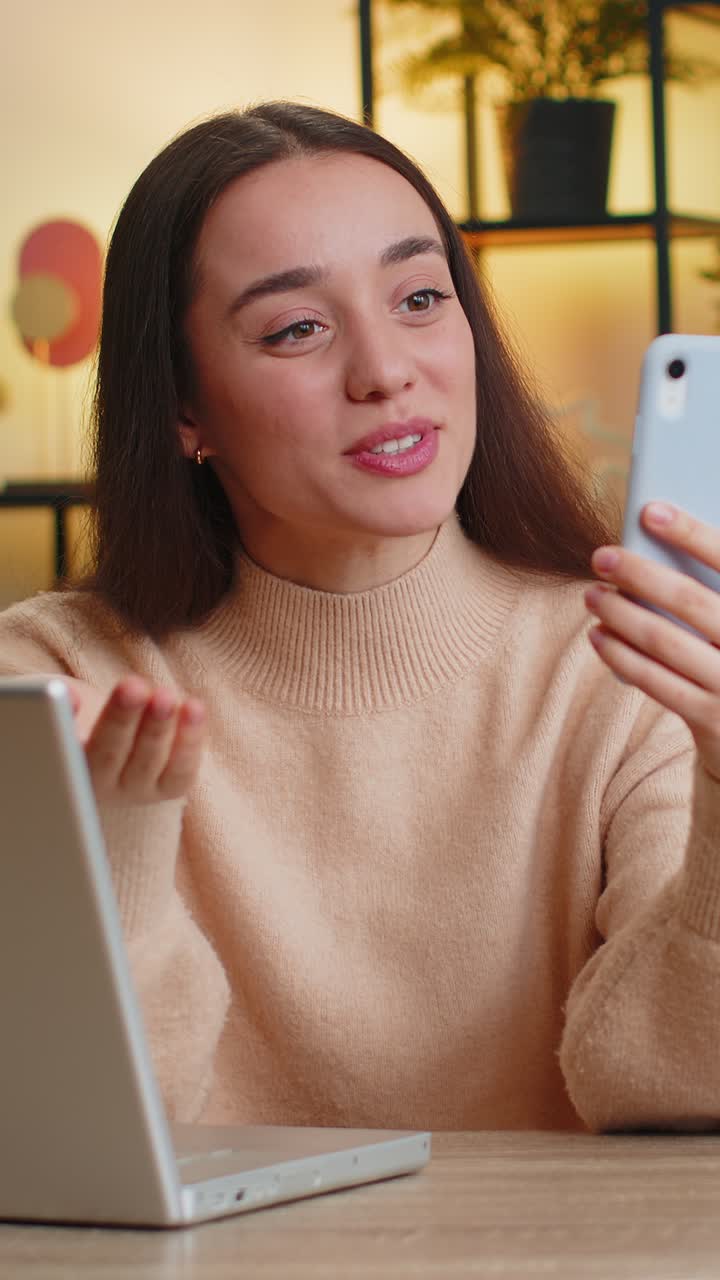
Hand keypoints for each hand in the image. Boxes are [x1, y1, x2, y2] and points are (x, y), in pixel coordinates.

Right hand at [64, 676, 205, 805]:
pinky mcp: (168, 789)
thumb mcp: (62, 712)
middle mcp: (102, 787)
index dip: (98, 721)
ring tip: (165, 695)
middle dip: (124, 719)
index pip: (73, 750)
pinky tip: (194, 708)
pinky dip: (190, 739)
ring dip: (159, 727)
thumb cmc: (80, 720)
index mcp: (67, 769)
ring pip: (150, 762)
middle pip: (112, 755)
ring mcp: (137, 791)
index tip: (89, 693)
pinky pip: (181, 771)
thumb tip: (69, 698)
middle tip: (134, 688)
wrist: (109, 742)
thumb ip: (59, 705)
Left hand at [584, 502, 719, 780]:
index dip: (691, 533)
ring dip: (620, 614)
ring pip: (664, 641)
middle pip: (688, 600)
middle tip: (601, 557)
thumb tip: (657, 542)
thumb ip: (712, 587)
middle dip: (639, 574)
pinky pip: (656, 681)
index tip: (650, 511)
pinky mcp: (711, 718)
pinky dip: (621, 655)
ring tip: (593, 595)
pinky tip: (599, 636)